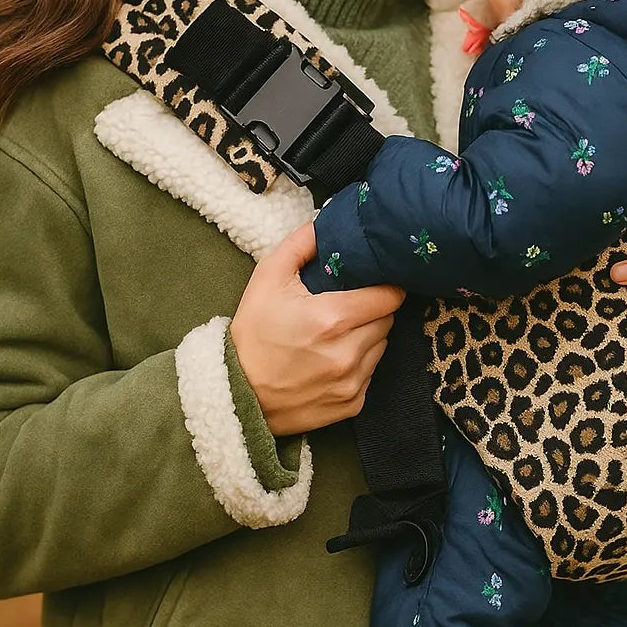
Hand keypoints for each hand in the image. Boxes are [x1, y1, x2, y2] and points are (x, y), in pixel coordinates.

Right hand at [230, 223, 404, 435]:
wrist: (237, 396)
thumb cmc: (251, 336)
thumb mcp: (266, 280)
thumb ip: (299, 245)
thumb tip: (325, 223)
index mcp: (332, 318)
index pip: (389, 295)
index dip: (383, 286)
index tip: (370, 283)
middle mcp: (348, 353)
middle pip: (387, 320)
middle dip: (371, 310)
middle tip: (345, 307)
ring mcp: (352, 381)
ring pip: (381, 346)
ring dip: (367, 337)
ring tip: (335, 334)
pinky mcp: (352, 403)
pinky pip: (371, 374)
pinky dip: (358, 364)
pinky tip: (331, 360)